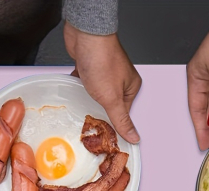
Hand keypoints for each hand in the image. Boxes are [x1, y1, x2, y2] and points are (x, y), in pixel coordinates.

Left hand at [64, 22, 141, 143]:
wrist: (85, 35)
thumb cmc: (102, 60)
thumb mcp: (112, 98)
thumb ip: (121, 119)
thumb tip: (134, 137)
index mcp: (131, 86)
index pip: (123, 112)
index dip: (112, 122)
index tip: (103, 133)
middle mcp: (120, 78)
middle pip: (109, 103)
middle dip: (99, 111)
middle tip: (90, 122)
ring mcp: (104, 71)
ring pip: (96, 93)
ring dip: (88, 99)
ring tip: (81, 106)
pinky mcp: (91, 65)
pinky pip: (85, 82)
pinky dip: (79, 87)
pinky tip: (74, 91)